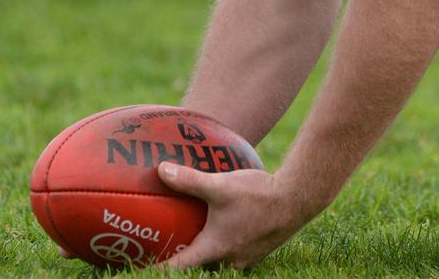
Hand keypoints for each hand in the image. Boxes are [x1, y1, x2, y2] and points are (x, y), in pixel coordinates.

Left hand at [156, 162, 305, 269]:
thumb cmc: (257, 195)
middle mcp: (229, 259)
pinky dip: (222, 240)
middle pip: (199, 266)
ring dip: (204, 249)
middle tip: (165, 245)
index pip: (180, 267)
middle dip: (183, 259)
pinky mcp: (257, 247)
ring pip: (217, 258)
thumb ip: (189, 180)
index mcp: (215, 249)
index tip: (142, 265)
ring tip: (192, 233)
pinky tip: (224, 220)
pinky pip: (232, 249)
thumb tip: (161, 171)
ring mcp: (245, 256)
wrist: (297, 199)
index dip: (160, 267)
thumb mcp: (220, 185)